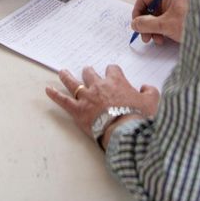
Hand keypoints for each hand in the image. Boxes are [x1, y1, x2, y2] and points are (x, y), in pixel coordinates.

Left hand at [45, 65, 159, 142]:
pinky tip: (47, 91)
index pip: (112, 70)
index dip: (112, 71)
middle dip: (89, 72)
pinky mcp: (78, 110)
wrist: (124, 131)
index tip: (112, 74)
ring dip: (67, 77)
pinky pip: (63, 101)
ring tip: (62, 72)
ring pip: (74, 83)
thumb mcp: (152, 101)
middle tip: (87, 71)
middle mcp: (99, 86)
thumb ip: (150, 91)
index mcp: (116, 82)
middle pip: (90, 73)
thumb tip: (146, 87)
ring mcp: (87, 97)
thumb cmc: (138, 116)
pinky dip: (55, 95)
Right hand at [130, 0, 188, 44]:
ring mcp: (174, 11)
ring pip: (155, 19)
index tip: (136, 23)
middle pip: (149, 10)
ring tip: (156, 40)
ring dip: (152, 31)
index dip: (138, 10)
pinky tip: (163, 40)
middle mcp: (170, 1)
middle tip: (145, 36)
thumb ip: (146, 24)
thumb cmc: (193, 24)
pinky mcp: (177, 21)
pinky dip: (160, 32)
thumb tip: (134, 24)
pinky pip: (163, 25)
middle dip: (145, 24)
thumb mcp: (165, 24)